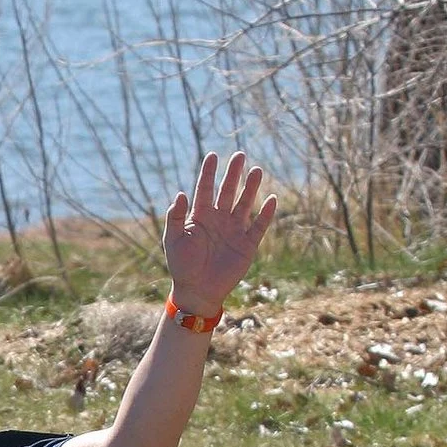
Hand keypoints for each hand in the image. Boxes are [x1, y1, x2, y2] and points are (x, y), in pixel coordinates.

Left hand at [163, 151, 276, 318]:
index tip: (213, 155)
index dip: (209, 173)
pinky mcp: (247, 245)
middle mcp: (218, 220)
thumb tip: (181, 194)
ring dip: (251, 188)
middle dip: (233, 174)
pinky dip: (266, 214)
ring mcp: (234, 231)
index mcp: (200, 217)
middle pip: (228, 191)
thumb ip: (176, 217)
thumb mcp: (174, 240)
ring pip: (245, 204)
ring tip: (257, 170)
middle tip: (240, 156)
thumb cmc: (182, 266)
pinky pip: (259, 226)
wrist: (197, 290)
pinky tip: (272, 199)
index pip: (205, 189)